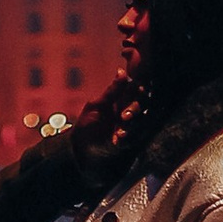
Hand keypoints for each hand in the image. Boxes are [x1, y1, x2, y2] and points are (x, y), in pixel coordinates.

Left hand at [59, 78, 141, 192]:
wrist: (79, 149)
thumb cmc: (87, 125)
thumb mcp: (96, 105)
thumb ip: (112, 91)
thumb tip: (122, 72)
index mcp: (122, 99)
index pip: (137, 89)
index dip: (138, 88)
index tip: (136, 88)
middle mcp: (129, 111)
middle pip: (143, 104)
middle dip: (135, 108)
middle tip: (123, 116)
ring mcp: (131, 127)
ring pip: (142, 121)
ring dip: (133, 123)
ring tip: (120, 129)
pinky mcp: (130, 142)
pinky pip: (135, 138)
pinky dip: (128, 138)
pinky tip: (118, 139)